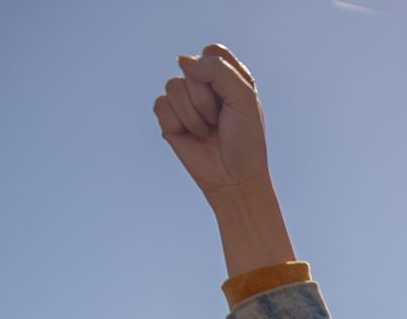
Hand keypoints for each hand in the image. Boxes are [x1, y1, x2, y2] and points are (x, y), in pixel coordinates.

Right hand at [155, 45, 272, 207]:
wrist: (233, 177)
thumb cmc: (245, 139)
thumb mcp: (243, 97)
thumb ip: (217, 69)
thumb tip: (181, 60)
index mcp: (227, 76)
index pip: (212, 52)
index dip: (218, 72)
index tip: (232, 97)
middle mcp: (204, 85)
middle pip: (191, 68)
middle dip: (207, 98)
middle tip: (220, 120)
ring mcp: (184, 101)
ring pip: (173, 86)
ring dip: (194, 114)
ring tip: (208, 130)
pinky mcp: (168, 118)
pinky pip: (161, 105)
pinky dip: (179, 123)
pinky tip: (192, 136)